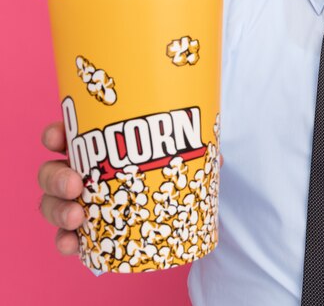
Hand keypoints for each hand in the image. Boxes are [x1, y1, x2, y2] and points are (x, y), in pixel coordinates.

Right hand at [38, 122, 225, 254]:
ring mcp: (79, 202)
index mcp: (99, 146)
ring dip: (57, 209)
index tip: (59, 138)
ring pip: (51, 203)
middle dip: (55, 176)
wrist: (175, 211)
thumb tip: (217, 160)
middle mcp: (82, 172)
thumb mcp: (185, 156)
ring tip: (77, 216)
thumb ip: (198, 154)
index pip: (66, 135)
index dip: (55, 134)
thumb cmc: (171, 170)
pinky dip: (65, 240)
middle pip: (52, 171)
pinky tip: (73, 244)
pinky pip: (66, 236)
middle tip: (74, 184)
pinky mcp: (85, 230)